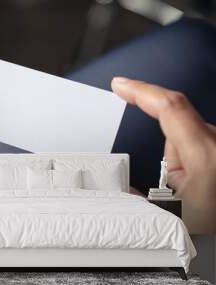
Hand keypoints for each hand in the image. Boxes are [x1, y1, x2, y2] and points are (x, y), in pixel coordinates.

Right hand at [112, 77, 215, 232]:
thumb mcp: (174, 212)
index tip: (120, 85)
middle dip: (169, 156)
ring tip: (196, 192)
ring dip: (183, 161)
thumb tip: (123, 190)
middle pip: (175, 128)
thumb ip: (142, 196)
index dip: (140, 91)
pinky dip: (193, 159)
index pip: (168, 107)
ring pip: (186, 138)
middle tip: (178, 190)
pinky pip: (198, 141)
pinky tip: (203, 183)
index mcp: (203, 155)